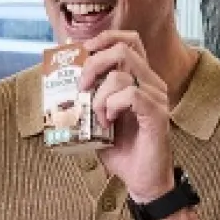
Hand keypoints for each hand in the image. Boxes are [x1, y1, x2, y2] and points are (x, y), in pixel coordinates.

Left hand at [79, 31, 173, 201]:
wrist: (143, 181)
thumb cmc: (123, 151)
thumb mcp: (97, 120)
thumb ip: (87, 100)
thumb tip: (62, 83)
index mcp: (140, 79)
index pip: (129, 40)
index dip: (105, 38)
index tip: (84, 51)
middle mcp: (152, 84)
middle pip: (122, 50)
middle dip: (93, 65)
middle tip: (82, 88)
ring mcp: (156, 98)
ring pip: (121, 76)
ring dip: (99, 96)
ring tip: (99, 117)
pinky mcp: (157, 114)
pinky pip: (131, 95)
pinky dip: (112, 106)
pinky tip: (109, 122)